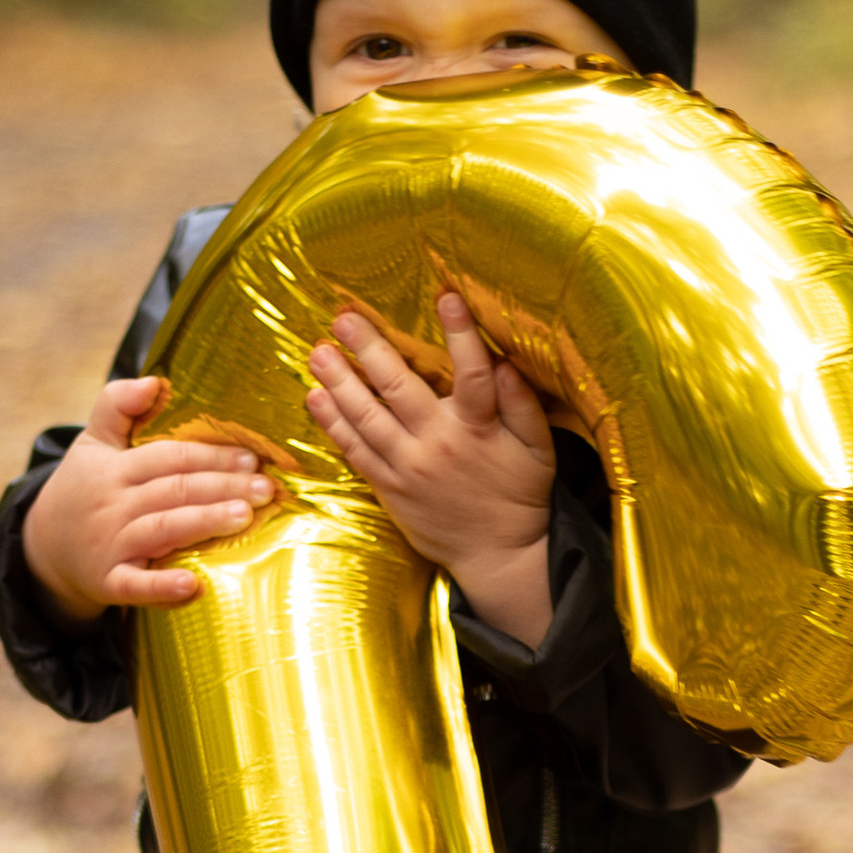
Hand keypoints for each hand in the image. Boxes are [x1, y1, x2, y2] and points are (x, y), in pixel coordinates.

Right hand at [19, 372, 263, 616]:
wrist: (44, 547)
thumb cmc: (84, 489)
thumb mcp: (91, 442)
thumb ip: (116, 404)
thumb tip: (154, 381)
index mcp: (113, 468)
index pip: (167, 457)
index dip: (209, 455)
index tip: (251, 457)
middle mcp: (112, 505)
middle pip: (172, 491)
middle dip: (221, 486)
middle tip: (264, 489)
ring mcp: (110, 546)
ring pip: (162, 530)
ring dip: (203, 523)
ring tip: (244, 517)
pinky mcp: (108, 583)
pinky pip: (135, 587)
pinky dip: (162, 588)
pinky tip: (193, 586)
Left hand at [305, 291, 554, 648]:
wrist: (498, 555)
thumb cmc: (519, 495)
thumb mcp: (537, 449)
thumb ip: (522, 405)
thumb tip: (506, 361)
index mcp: (479, 429)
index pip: (472, 373)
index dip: (460, 335)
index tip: (447, 297)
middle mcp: (438, 444)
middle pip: (398, 390)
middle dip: (370, 349)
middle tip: (343, 318)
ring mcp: (408, 467)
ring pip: (366, 418)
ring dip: (338, 383)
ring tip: (317, 352)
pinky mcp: (389, 488)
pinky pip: (355, 452)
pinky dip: (333, 425)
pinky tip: (315, 398)